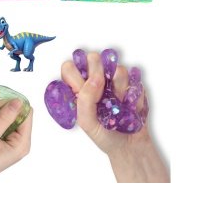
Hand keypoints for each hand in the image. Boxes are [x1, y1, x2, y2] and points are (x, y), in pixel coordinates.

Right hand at [0, 100, 32, 182]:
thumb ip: (3, 119)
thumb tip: (18, 101)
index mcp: (21, 144)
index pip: (27, 114)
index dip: (13, 105)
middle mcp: (20, 143)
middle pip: (18, 116)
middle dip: (2, 111)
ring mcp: (12, 143)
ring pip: (8, 119)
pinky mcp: (4, 143)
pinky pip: (1, 125)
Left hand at [59, 52, 168, 181]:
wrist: (129, 146)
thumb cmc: (104, 135)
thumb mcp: (87, 122)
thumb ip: (85, 99)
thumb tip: (95, 78)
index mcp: (79, 90)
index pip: (69, 68)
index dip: (76, 71)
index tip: (84, 83)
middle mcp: (96, 82)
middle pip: (93, 59)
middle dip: (98, 70)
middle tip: (102, 86)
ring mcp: (115, 82)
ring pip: (117, 68)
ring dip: (119, 87)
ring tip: (119, 103)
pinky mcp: (132, 85)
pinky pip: (134, 79)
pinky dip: (133, 94)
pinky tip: (130, 105)